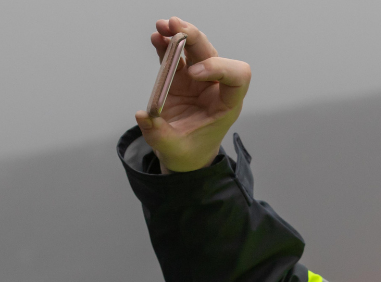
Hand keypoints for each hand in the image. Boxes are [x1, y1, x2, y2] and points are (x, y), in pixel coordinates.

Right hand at [134, 18, 250, 172]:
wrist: (184, 155)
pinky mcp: (182, 78)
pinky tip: (156, 37)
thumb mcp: (173, 150)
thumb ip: (158, 134)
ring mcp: (198, 80)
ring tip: (162, 27)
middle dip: (194, 39)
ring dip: (179, 36)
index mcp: (226, 105)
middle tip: (175, 28)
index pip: (238, 77)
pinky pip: (176, 56)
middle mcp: (215, 88)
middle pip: (211, 54)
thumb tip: (142, 115)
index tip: (192, 73)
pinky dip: (166, 46)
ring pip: (194, 49)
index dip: (218, 68)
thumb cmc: (188, 153)